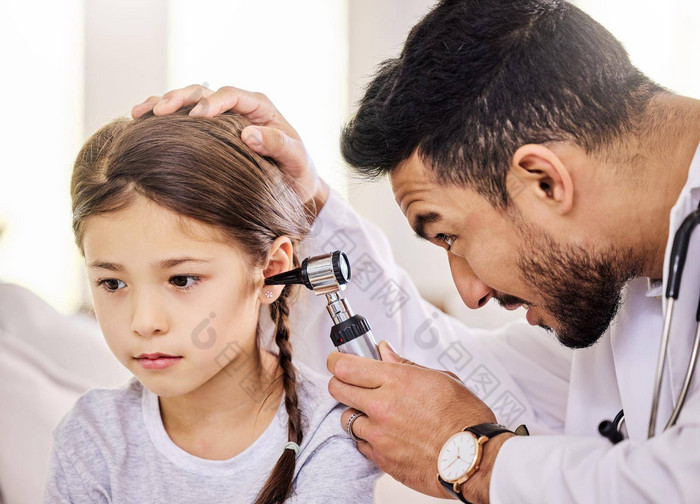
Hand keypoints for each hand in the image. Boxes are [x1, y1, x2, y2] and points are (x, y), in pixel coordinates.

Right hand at [131, 84, 327, 212]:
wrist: (294, 188)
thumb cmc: (298, 174)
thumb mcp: (297, 161)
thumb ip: (279, 145)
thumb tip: (249, 133)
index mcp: (259, 108)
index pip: (232, 95)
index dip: (212, 102)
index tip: (197, 116)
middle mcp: (237, 108)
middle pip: (203, 92)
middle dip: (179, 98)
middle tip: (159, 111)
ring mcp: (221, 119)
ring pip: (188, 102)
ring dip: (163, 104)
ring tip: (140, 112)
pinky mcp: (208, 133)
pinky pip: (182, 120)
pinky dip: (161, 119)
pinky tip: (141, 122)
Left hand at [327, 341, 505, 502]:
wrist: (474, 459)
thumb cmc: (464, 419)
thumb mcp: (440, 379)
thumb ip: (405, 364)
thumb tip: (384, 352)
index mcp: (396, 380)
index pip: (345, 366)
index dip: (336, 360)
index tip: (337, 360)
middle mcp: (382, 406)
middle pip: (337, 388)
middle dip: (340, 383)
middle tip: (349, 382)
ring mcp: (379, 434)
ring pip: (346, 417)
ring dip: (355, 412)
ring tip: (375, 413)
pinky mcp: (381, 458)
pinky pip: (360, 443)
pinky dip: (367, 437)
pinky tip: (385, 433)